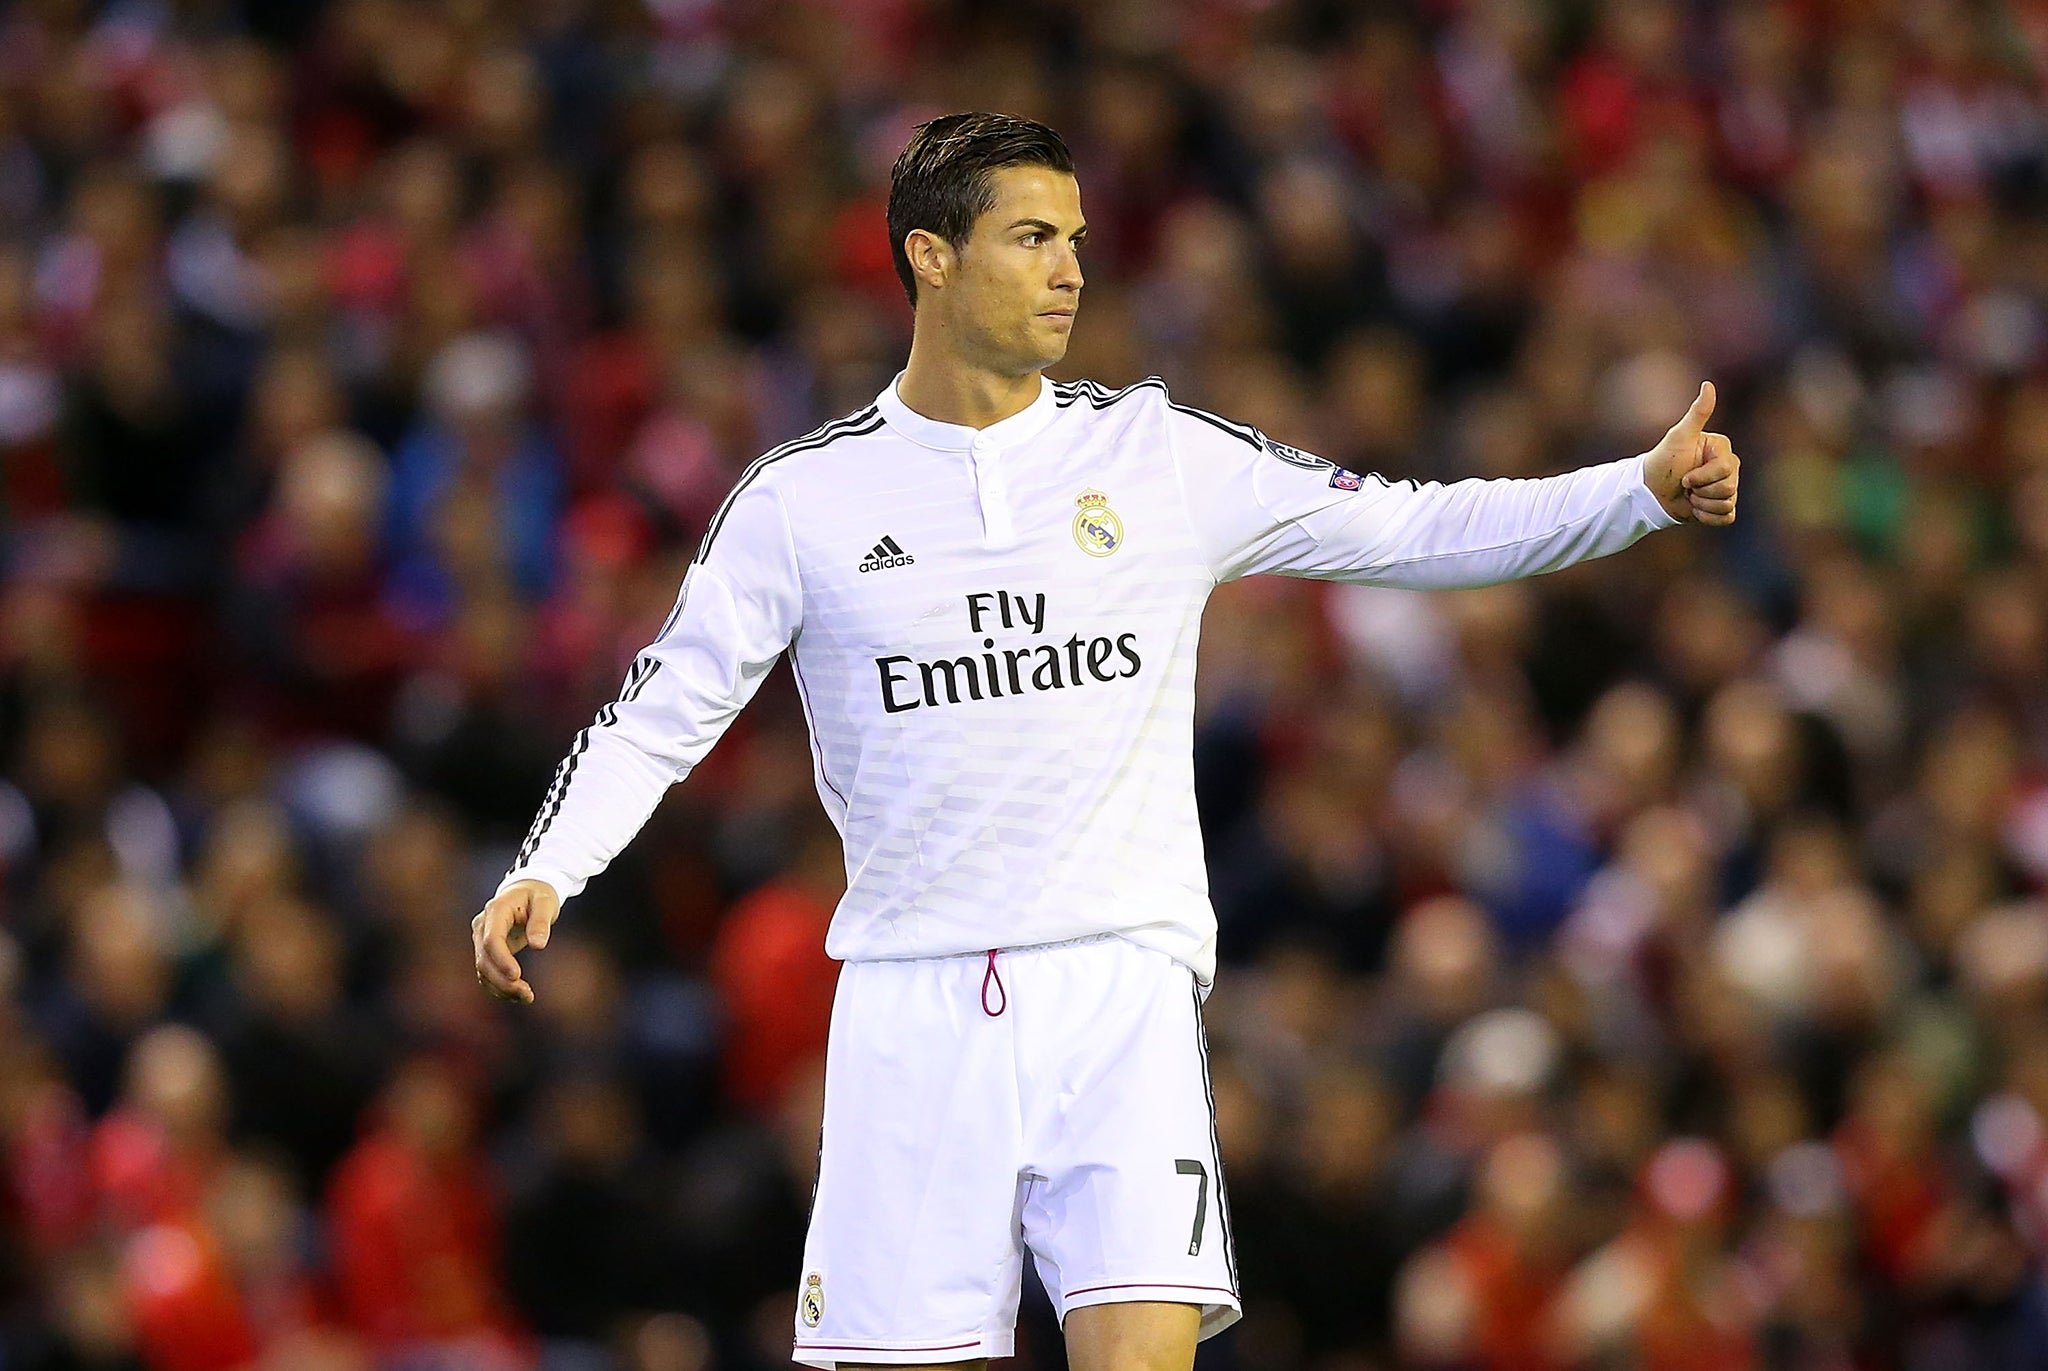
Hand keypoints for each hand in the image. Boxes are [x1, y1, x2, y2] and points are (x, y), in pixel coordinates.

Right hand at [472, 879, 559, 1003]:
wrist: (527, 891)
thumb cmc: (538, 895)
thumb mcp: (546, 902)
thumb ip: (541, 921)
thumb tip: (538, 945)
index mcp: (496, 910)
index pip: (492, 940)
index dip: (502, 960)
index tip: (517, 976)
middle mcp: (482, 926)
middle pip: (484, 959)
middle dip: (502, 980)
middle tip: (527, 994)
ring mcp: (481, 938)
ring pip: (483, 969)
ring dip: (501, 988)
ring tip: (527, 997)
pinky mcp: (486, 950)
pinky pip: (487, 972)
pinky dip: (499, 987)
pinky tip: (517, 995)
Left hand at [1642, 381, 1740, 525]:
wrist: (1649, 492)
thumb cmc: (1662, 461)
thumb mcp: (1679, 437)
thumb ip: (1697, 413)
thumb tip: (1708, 384)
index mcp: (1722, 450)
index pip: (1726, 470)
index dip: (1702, 477)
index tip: (1684, 475)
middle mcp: (1728, 467)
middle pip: (1729, 488)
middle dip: (1701, 491)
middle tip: (1684, 486)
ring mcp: (1726, 488)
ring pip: (1727, 504)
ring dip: (1702, 505)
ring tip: (1688, 496)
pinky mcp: (1721, 507)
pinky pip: (1727, 517)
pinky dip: (1707, 517)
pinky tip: (1693, 509)